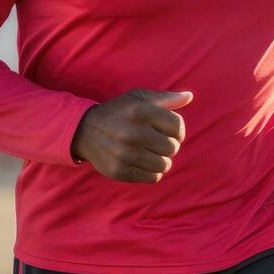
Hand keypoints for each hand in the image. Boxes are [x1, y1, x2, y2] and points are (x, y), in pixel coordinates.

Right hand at [71, 89, 190, 182]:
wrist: (84, 131)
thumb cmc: (118, 112)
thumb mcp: (138, 98)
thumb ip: (165, 98)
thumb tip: (189, 96)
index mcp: (141, 111)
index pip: (177, 126)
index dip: (178, 130)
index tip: (171, 132)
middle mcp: (133, 133)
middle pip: (173, 147)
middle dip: (170, 145)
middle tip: (159, 143)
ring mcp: (125, 154)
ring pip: (164, 165)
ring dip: (162, 160)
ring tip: (153, 153)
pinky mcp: (119, 171)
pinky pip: (152, 177)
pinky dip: (153, 172)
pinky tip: (144, 162)